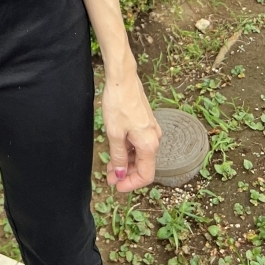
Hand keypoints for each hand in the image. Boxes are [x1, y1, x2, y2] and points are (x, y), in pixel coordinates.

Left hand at [102, 62, 161, 192]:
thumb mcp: (114, 133)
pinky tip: (116, 150)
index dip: (132, 184)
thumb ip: (118, 156)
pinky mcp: (145, 122)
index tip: (117, 186)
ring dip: (126, 162)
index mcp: (149, 144)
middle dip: (127, 174)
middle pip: (143, 165)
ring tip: (110, 166)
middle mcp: (154, 138)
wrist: (123, 78)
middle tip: (110, 178)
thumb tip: (120, 174)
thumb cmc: (118, 103)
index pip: (146, 175)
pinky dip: (128, 150)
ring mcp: (151, 130)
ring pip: (140, 154)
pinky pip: (139, 143)